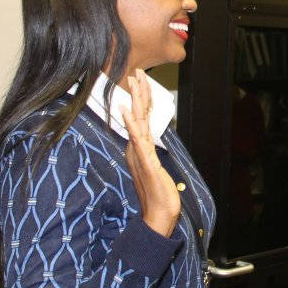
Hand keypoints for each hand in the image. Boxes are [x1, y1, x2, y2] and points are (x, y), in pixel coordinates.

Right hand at [121, 69, 180, 236]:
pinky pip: (138, 140)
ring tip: (133, 82)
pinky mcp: (146, 162)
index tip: (140, 81)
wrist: (159, 215)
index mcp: (141, 148)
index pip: (141, 118)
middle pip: (138, 115)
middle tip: (136, 72)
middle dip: (138, 92)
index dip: (141, 99)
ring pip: (137, 122)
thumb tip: (151, 145)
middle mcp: (138, 149)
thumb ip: (151, 155)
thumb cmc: (159, 194)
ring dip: (136, 101)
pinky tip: (127, 111)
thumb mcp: (156, 169)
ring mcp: (140, 154)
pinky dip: (132, 124)